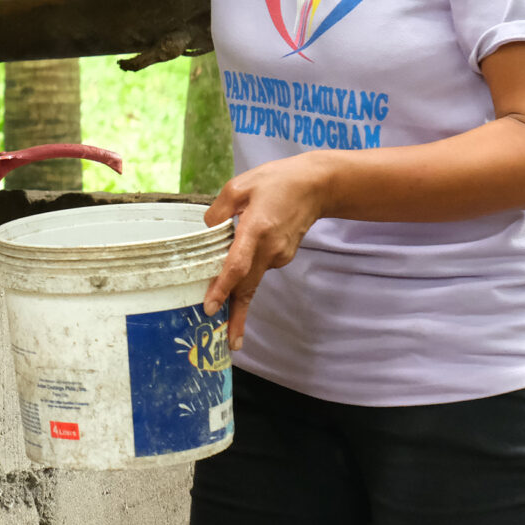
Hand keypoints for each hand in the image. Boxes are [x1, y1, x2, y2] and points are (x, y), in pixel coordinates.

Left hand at [202, 153, 332, 351]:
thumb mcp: (239, 186)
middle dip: (238, 316)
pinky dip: (246, 273)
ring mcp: (279, 255)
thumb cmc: (276, 182)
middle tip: (229, 342)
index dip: (223, 288)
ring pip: (252, 278)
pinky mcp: (283, 257)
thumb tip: (207, 231)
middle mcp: (269, 248)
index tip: (212, 308)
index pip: (237, 265)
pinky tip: (240, 264)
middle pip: (248, 287)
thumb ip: (218, 211)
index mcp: (256, 229)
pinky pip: (259, 268)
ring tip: (221, 312)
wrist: (317, 187)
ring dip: (237, 294)